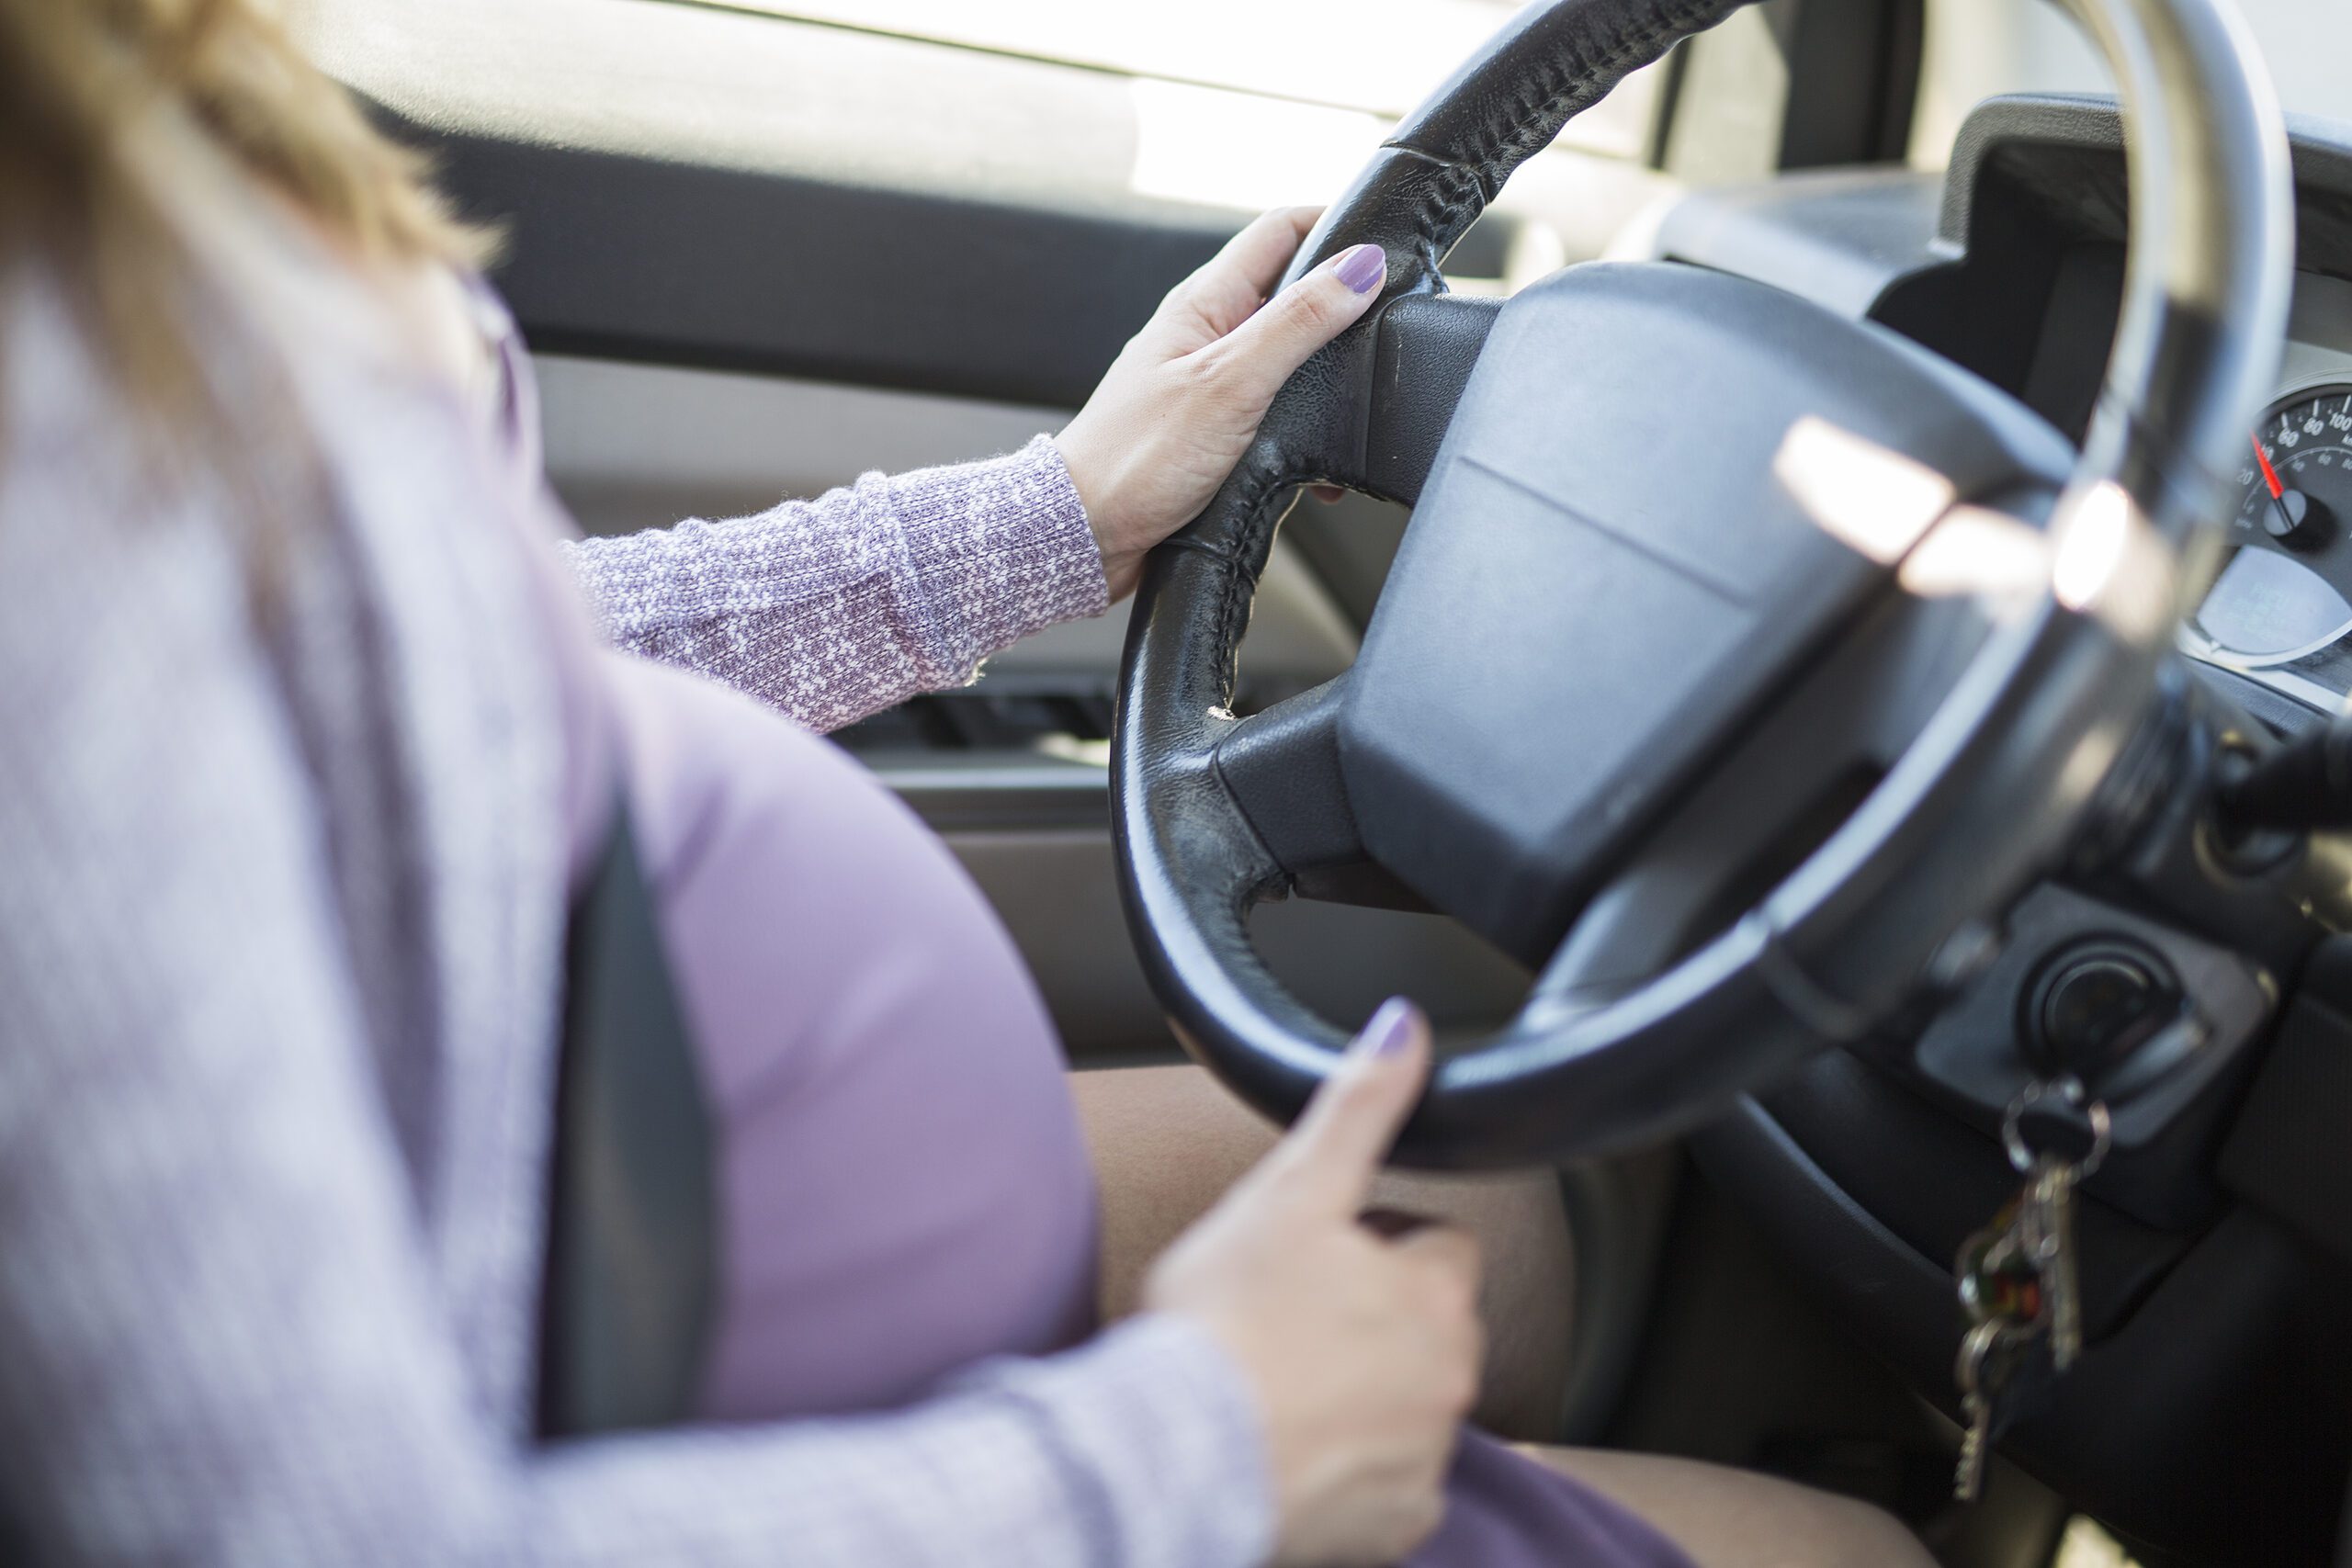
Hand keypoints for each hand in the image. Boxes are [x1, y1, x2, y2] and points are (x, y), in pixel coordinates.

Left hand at [1054, 207, 1387, 599]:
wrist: (1082, 537)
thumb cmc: (1135, 460)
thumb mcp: (1231, 382)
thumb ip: (1297, 323)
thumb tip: (1360, 268)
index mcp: (1204, 304)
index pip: (1279, 231)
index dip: (1333, 225)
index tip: (1387, 242)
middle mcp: (1207, 337)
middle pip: (1291, 295)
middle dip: (1343, 308)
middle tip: (1389, 327)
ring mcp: (1210, 386)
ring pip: (1290, 363)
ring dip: (1327, 385)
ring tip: (1355, 408)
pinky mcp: (1213, 435)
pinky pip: (1276, 419)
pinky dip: (1305, 438)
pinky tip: (1319, 471)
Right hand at [1144, 998, 1479, 1566]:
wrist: (1172, 1458)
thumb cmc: (1220, 1325)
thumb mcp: (1288, 1188)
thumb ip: (1358, 1106)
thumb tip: (1405, 1026)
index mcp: (1434, 1293)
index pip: (1441, 1244)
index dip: (1377, 1241)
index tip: (1317, 1257)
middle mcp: (1450, 1378)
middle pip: (1430, 1329)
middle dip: (1377, 1321)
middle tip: (1290, 1320)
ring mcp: (1425, 1458)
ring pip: (1409, 1407)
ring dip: (1364, 1395)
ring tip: (1280, 1385)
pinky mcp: (1394, 1528)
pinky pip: (1390, 1489)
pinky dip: (1352, 1474)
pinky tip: (1291, 1450)